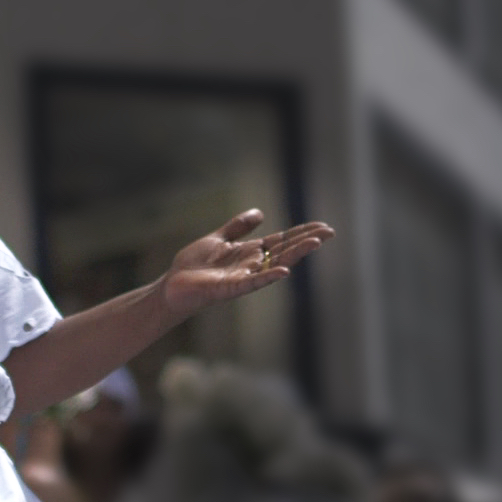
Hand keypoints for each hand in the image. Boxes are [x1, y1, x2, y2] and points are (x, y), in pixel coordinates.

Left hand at [156, 210, 333, 318]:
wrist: (172, 286)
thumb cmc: (194, 266)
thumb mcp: (218, 239)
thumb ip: (238, 228)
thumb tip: (260, 213)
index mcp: (250, 253)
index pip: (282, 240)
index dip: (301, 232)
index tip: (322, 226)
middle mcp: (251, 265)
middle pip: (284, 250)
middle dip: (306, 241)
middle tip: (329, 232)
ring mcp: (243, 277)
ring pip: (275, 265)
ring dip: (295, 254)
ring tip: (315, 244)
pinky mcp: (229, 288)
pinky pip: (253, 283)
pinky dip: (269, 277)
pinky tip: (285, 271)